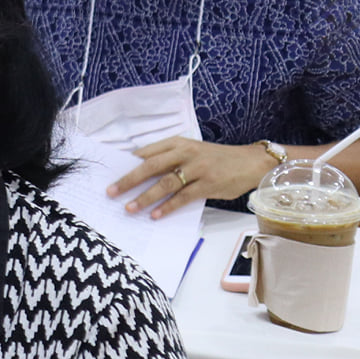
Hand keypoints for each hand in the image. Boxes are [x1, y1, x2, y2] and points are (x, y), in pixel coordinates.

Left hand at [109, 137, 277, 217]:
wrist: (250, 162)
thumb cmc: (215, 159)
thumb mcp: (190, 151)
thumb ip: (168, 159)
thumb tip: (139, 173)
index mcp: (177, 143)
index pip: (146, 152)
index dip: (126, 164)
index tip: (109, 174)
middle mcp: (185, 153)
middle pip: (150, 166)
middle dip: (128, 180)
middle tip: (111, 192)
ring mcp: (197, 169)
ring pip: (165, 183)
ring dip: (145, 197)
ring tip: (130, 208)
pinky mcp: (208, 184)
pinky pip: (183, 197)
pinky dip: (168, 207)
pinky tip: (155, 215)